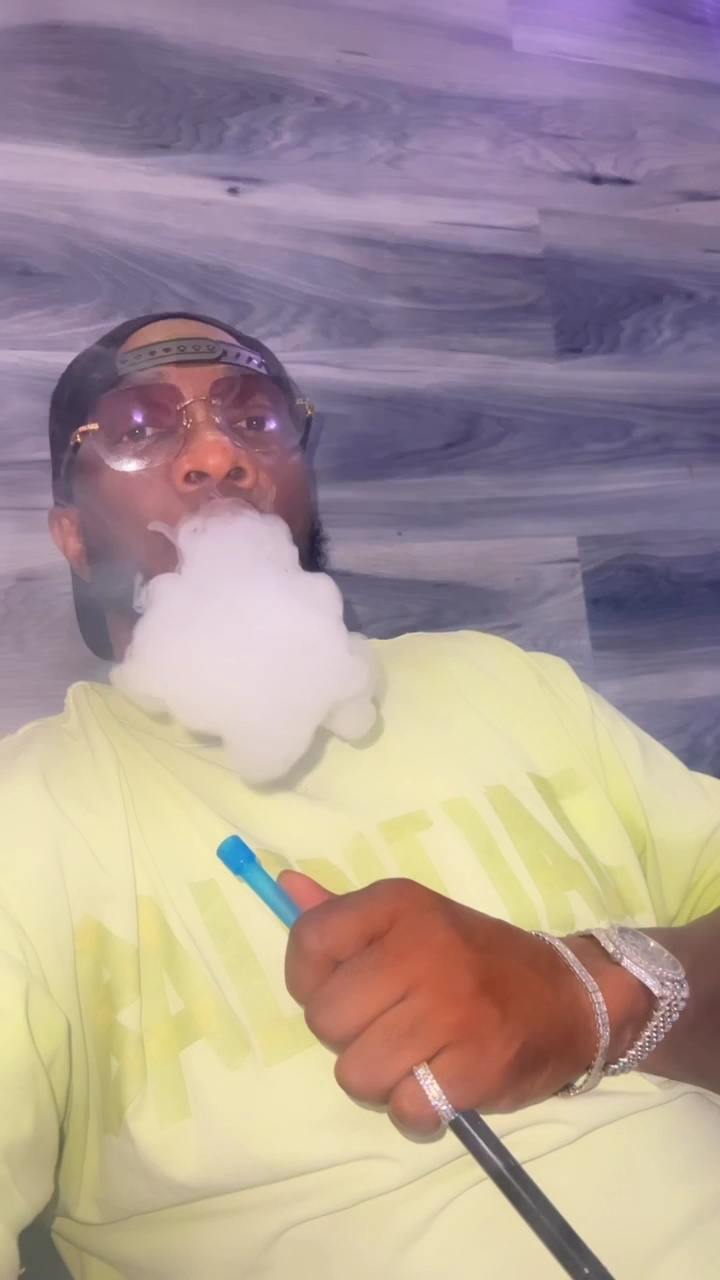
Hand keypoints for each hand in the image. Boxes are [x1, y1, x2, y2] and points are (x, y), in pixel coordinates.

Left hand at [281, 875, 646, 1135]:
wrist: (572, 997)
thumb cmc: (477, 960)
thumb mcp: (416, 920)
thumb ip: (345, 912)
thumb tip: (285, 886)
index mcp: (400, 905)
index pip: (310, 941)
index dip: (309, 980)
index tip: (342, 989)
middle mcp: (422, 948)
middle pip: (325, 1019)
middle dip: (348, 1037)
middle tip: (389, 1028)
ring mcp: (451, 1008)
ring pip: (356, 1073)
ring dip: (379, 1082)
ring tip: (413, 1061)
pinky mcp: (476, 1066)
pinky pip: (404, 1109)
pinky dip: (416, 1113)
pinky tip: (439, 1088)